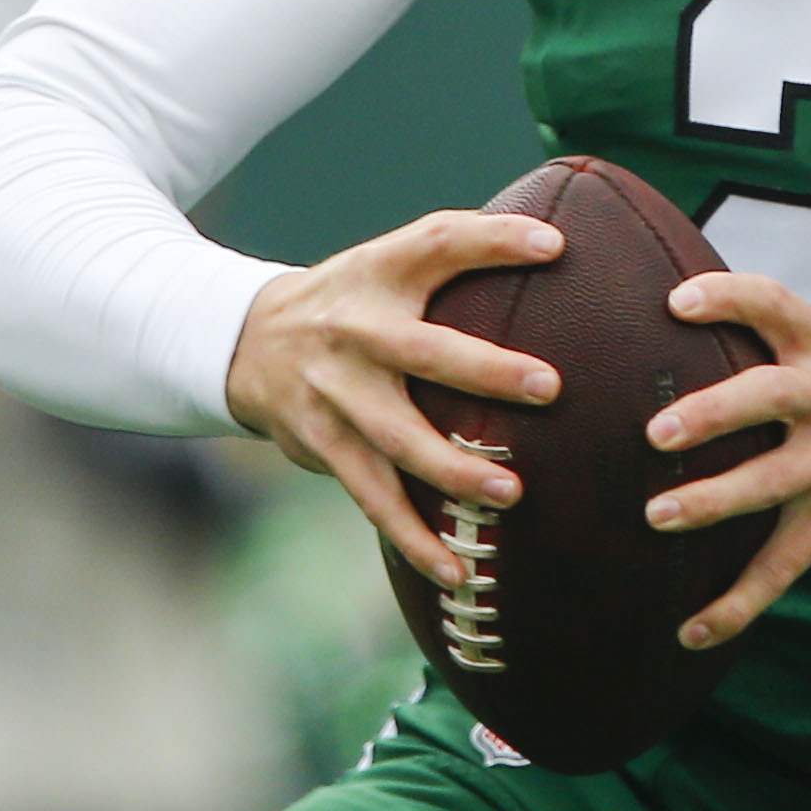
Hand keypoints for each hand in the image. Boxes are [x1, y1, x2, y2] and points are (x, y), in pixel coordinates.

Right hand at [224, 209, 563, 587]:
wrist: (248, 341)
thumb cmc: (356, 298)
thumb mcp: (393, 260)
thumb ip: (466, 249)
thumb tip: (561, 242)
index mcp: (381, 274)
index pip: (437, 241)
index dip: (494, 240)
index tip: (555, 245)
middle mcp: (355, 332)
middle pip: (424, 351)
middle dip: (486, 372)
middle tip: (550, 388)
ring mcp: (335, 393)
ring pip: (397, 439)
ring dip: (453, 471)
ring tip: (510, 495)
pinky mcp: (322, 444)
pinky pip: (372, 497)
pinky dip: (412, 537)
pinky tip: (454, 571)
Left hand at [638, 272, 810, 650]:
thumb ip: (756, 333)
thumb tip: (641, 312)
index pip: (775, 304)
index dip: (729, 299)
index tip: (675, 304)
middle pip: (771, 397)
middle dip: (714, 414)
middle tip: (656, 434)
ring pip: (771, 484)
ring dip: (714, 501)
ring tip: (658, 517)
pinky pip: (780, 567)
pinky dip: (737, 604)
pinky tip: (690, 631)